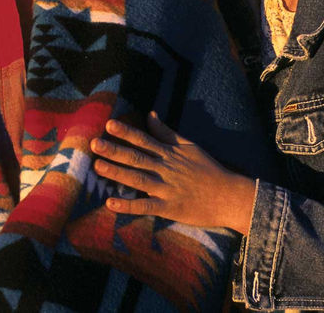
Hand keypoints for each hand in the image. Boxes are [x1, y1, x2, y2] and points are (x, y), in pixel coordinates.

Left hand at [90, 112, 255, 233]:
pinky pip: (146, 206)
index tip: (109, 124)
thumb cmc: (209, 169)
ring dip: (117, 172)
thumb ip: (167, 132)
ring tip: (97, 166)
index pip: (144, 140)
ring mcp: (167, 188)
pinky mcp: (169, 208)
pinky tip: (110, 204)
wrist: (229, 196)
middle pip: (137, 157)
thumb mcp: (189, 146)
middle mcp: (166, 168)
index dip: (126, 132)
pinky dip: (128, 206)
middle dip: (115, 150)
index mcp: (170, 153)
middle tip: (94, 143)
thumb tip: (150, 115)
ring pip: (138, 178)